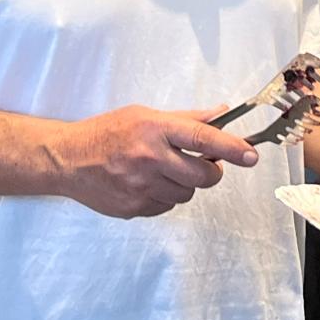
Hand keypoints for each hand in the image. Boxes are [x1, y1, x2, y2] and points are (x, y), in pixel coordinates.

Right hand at [56, 106, 256, 219]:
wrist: (69, 160)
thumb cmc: (107, 132)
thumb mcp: (145, 115)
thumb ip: (185, 118)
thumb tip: (221, 112)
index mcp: (155, 129)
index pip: (203, 138)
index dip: (231, 148)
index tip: (251, 155)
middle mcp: (151, 158)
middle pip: (203, 175)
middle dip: (210, 171)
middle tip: (202, 162)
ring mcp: (142, 187)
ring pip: (187, 193)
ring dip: (185, 183)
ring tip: (164, 170)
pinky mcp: (135, 208)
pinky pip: (167, 206)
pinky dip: (166, 196)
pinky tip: (148, 183)